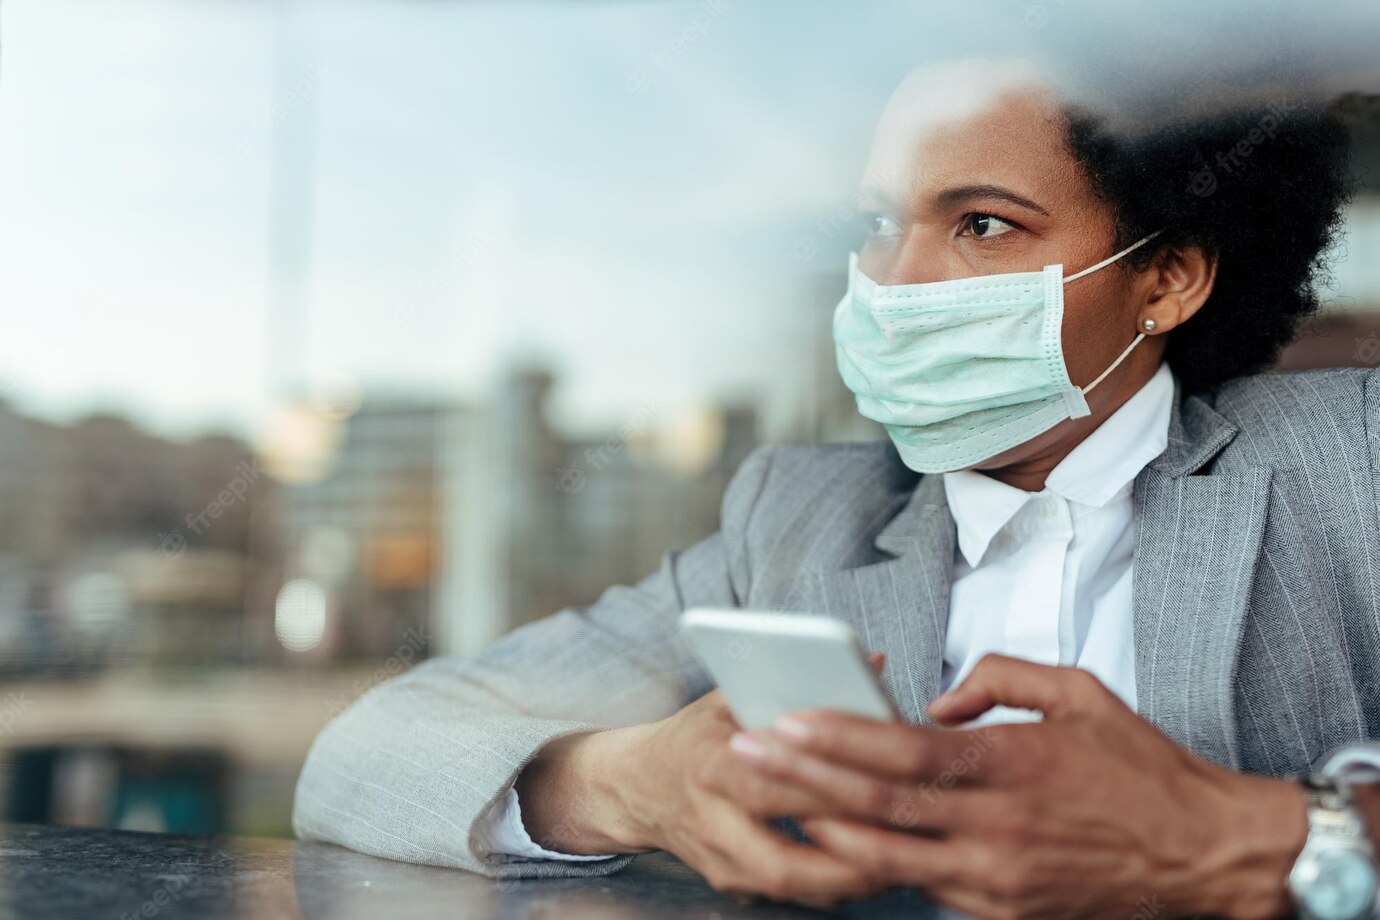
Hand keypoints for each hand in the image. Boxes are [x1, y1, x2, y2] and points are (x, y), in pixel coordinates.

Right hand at [515, 686, 881, 906]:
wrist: (635, 786)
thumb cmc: (694, 735)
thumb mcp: (729, 697)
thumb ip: (798, 686)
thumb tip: (872, 665)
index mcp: (708, 763)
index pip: (768, 784)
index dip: (822, 789)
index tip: (878, 782)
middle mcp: (709, 821)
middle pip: (784, 855)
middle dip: (847, 849)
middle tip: (903, 835)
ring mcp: (718, 860)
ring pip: (790, 887)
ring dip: (847, 879)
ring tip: (899, 861)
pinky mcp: (730, 883)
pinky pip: (790, 894)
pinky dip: (834, 885)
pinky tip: (872, 869)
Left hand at [729, 654, 1309, 919]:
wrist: (1208, 856)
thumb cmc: (1143, 768)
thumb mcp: (1080, 693)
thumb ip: (1000, 679)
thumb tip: (935, 700)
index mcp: (1011, 765)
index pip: (903, 752)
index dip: (838, 737)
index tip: (785, 719)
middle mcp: (996, 826)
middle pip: (878, 806)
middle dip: (803, 780)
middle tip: (744, 757)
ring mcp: (998, 878)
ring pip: (890, 857)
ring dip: (826, 830)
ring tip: (773, 802)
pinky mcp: (1006, 911)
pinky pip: (927, 885)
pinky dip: (880, 864)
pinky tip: (841, 843)